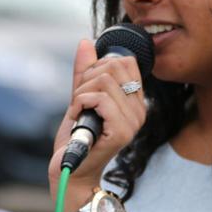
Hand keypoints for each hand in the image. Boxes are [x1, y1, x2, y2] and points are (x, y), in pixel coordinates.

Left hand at [48, 39, 146, 210]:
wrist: (72, 168)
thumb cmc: (78, 136)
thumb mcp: (81, 96)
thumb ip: (85, 71)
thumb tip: (87, 42)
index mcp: (135, 100)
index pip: (126, 61)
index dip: (99, 66)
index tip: (87, 86)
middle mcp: (140, 109)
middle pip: (114, 66)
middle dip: (87, 78)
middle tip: (80, 100)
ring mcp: (133, 121)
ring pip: (103, 80)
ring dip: (81, 93)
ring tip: (79, 111)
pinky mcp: (122, 131)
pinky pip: (99, 98)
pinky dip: (80, 103)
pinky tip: (77, 117)